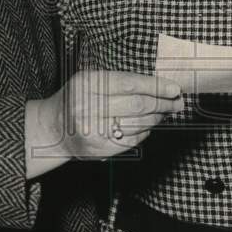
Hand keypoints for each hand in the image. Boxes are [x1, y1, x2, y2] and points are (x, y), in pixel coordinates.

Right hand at [49, 70, 184, 159]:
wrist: (54, 129)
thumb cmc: (78, 99)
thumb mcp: (91, 80)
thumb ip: (120, 81)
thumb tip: (158, 86)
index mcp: (87, 85)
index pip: (129, 84)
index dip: (155, 86)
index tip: (174, 88)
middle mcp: (88, 109)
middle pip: (137, 105)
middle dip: (162, 103)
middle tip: (177, 102)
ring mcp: (94, 132)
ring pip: (137, 124)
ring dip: (157, 118)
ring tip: (166, 112)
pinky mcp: (100, 150)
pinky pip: (132, 141)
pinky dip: (145, 132)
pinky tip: (149, 125)